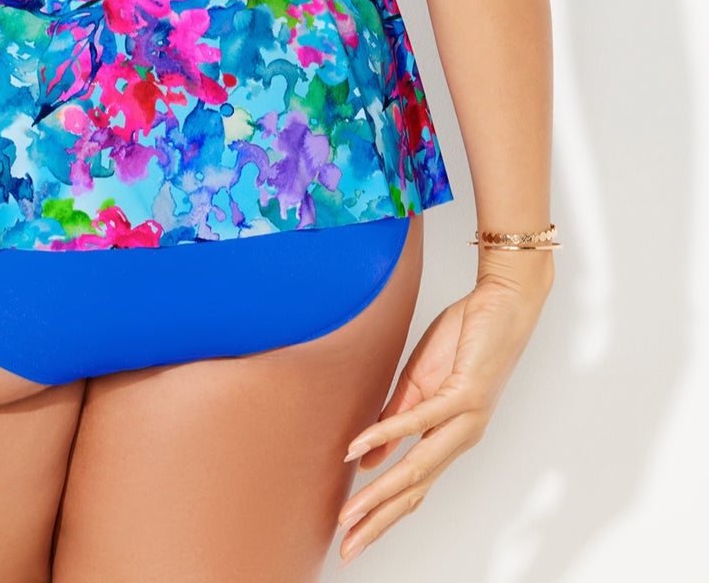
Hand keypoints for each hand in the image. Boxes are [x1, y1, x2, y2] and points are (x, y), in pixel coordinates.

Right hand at [336, 260, 553, 563]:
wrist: (503, 303)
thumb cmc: (466, 337)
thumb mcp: (420, 383)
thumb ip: (396, 421)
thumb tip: (368, 462)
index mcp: (448, 436)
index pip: (413, 486)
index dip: (383, 513)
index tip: (353, 536)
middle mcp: (459, 437)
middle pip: (414, 490)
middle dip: (378, 521)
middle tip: (348, 548)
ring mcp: (464, 420)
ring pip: (418, 467)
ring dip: (381, 493)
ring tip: (351, 513)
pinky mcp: (464, 394)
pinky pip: (420, 420)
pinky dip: (387, 435)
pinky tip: (362, 449)